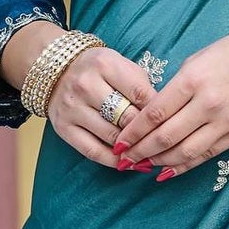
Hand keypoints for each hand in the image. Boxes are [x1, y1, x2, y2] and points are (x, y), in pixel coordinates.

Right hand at [0, 22, 155, 167]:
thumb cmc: (98, 69)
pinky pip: (92, 151)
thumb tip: (163, 118)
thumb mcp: (121, 65)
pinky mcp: (63, 127)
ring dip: (133, 150)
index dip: (160, 112)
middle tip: (164, 144)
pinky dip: (113, 161)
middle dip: (148, 133)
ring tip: (151, 156)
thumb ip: (141, 86)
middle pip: (127, 118)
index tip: (172, 123)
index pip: (141, 94)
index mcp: (105, 65)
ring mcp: (72, 108)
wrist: (56, 68)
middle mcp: (86, 86)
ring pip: (112, 137)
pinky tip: (128, 163)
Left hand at [113, 27, 228, 179]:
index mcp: (193, 81)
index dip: (133, 132)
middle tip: (124, 159)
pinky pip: (205, 155)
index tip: (119, 142)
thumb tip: (154, 114)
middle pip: (165, 137)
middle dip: (140, 151)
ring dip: (159, 162)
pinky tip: (167, 171)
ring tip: (143, 166)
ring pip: (184, 151)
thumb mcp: (198, 61)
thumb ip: (175, 88)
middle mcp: (208, 104)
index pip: (154, 114)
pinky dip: (184, 166)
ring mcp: (225, 122)